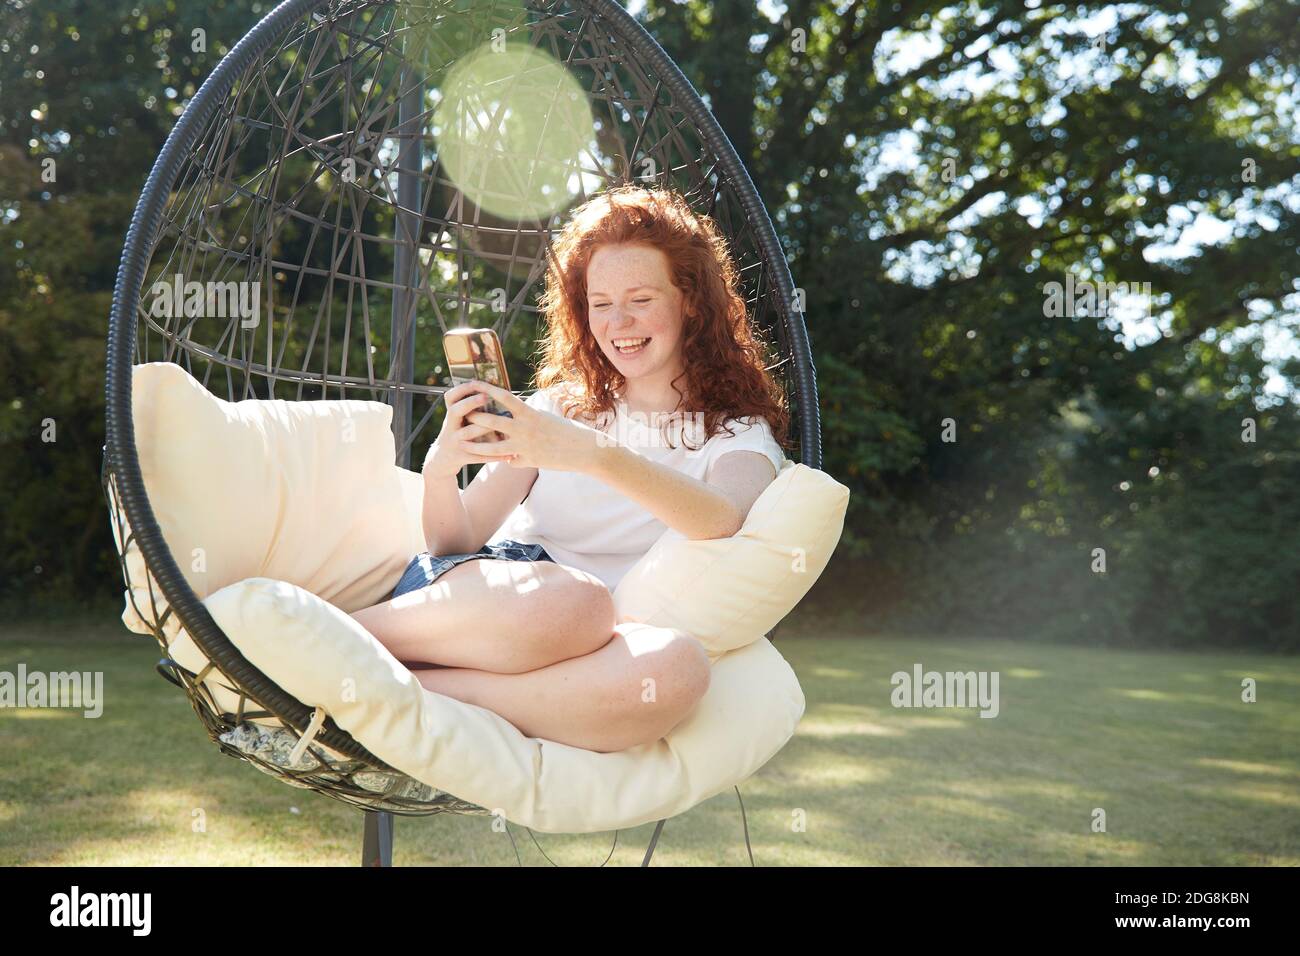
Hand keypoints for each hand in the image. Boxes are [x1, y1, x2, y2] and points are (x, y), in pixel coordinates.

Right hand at [421, 380, 517, 478]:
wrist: (442, 460)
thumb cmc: (457, 434)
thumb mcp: (457, 420)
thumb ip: (469, 409)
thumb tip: (492, 391)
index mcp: (451, 415)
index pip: (450, 397)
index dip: (462, 389)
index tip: (476, 382)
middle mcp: (450, 427)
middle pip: (455, 411)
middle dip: (470, 403)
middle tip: (485, 397)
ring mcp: (454, 442)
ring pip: (469, 433)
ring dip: (484, 427)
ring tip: (501, 423)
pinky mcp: (460, 457)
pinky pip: (478, 456)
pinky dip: (494, 456)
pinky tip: (508, 455)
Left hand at [462, 380, 602, 472]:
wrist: (586, 450)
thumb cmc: (570, 430)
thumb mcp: (548, 417)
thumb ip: (530, 415)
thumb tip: (518, 409)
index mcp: (530, 413)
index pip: (504, 398)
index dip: (487, 390)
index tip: (473, 384)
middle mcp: (525, 429)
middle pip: (492, 421)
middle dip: (474, 417)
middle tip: (461, 413)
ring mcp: (526, 447)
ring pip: (494, 447)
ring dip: (476, 444)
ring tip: (461, 441)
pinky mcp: (529, 461)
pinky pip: (511, 461)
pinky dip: (508, 460)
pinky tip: (506, 461)